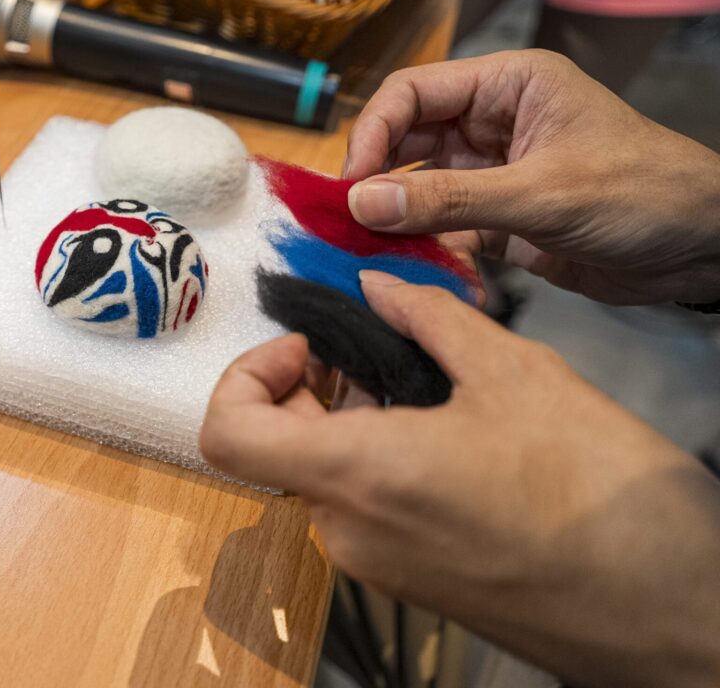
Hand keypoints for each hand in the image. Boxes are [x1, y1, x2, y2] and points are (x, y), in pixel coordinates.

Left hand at [200, 272, 719, 687]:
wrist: (665, 605)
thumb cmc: (595, 486)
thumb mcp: (513, 373)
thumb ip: (427, 318)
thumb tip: (377, 287)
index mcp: (355, 475)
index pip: (227, 433)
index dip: (244, 377)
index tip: (305, 347)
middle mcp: (347, 531)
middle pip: (276, 450)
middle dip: (308, 390)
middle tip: (367, 349)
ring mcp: (377, 565)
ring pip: (322, 477)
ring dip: (349, 422)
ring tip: (420, 383)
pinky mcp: (411, 581)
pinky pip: (363, 510)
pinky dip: (377, 461)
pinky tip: (444, 432)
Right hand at [342, 50, 719, 304]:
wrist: (705, 249)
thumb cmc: (643, 194)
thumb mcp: (541, 194)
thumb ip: (448, 201)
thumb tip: (361, 203)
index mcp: (508, 86)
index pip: (413, 93)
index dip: (373, 133)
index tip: (349, 183)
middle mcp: (493, 123)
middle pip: (407, 141)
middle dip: (375, 180)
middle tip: (344, 223)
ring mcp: (493, 174)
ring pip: (419, 190)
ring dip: (394, 221)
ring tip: (366, 252)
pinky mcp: (499, 221)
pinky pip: (443, 230)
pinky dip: (425, 251)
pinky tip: (412, 273)